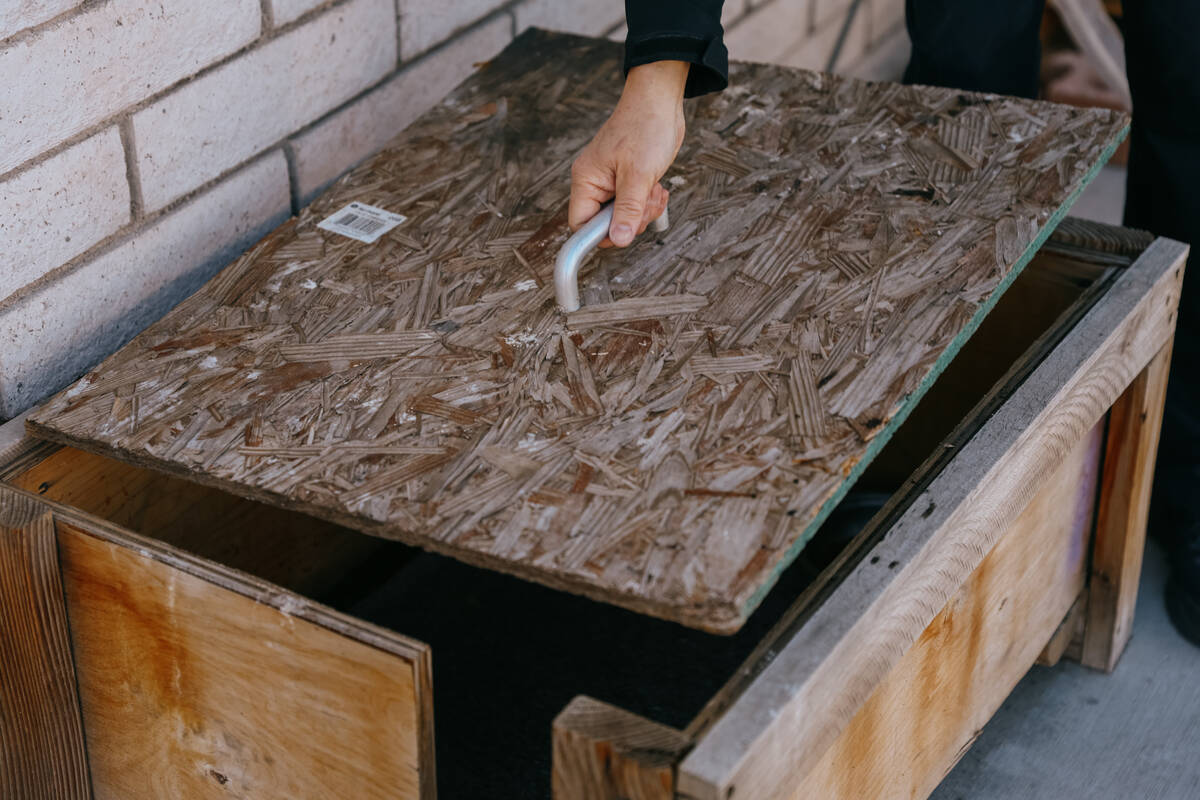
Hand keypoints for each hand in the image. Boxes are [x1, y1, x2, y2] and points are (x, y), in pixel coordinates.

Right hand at [569, 60, 688, 246]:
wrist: (659, 101)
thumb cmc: (644, 127)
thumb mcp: (638, 175)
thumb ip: (628, 210)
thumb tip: (618, 240)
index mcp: (586, 180)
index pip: (581, 224)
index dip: (601, 234)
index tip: (624, 230)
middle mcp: (594, 182)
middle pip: (605, 223)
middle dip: (630, 220)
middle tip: (646, 204)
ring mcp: (611, 181)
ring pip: (623, 216)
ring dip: (643, 210)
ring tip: (654, 191)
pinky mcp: (627, 179)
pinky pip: (634, 204)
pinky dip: (647, 202)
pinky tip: (657, 188)